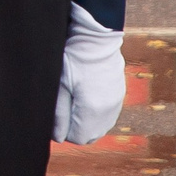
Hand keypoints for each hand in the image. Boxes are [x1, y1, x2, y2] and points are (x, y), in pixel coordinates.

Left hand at [53, 5, 127, 144]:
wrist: (96, 37)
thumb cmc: (73, 58)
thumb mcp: (59, 86)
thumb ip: (58, 114)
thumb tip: (57, 137)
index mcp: (93, 110)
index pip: (78, 138)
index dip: (63, 131)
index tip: (56, 116)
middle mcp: (109, 110)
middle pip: (90, 136)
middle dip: (75, 129)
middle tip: (62, 109)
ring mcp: (117, 102)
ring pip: (100, 127)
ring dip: (86, 122)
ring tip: (73, 101)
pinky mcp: (119, 94)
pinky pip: (107, 115)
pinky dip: (95, 113)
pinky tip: (85, 96)